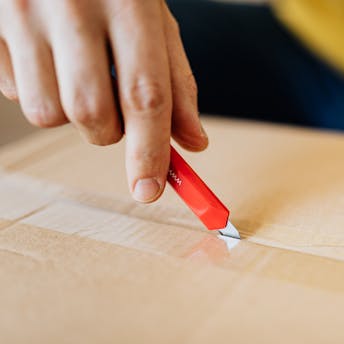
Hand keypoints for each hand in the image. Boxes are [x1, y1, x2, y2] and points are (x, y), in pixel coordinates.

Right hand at [0, 0, 207, 202]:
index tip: (150, 192)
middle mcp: (73, 6)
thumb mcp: (157, 25)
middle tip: (116, 109)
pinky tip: (50, 59)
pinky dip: (40, 92)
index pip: (144, 95)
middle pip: (92, 114)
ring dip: (73, 115)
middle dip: (109, 133)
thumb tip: (193, 145)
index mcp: (130, 4)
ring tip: (81, 75)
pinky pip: (16, 93)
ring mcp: (24, 12)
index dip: (149, 151)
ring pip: (48, 113)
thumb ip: (178, 85)